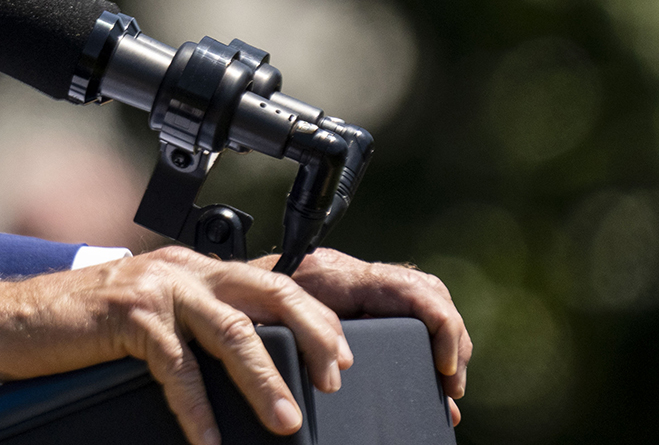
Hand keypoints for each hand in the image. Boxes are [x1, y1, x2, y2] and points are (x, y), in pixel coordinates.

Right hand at [0, 247, 352, 444]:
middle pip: (267, 293)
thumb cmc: (82, 323)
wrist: (13, 318)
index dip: (315, 315)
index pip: (270, 282)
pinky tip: (209, 442)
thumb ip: (196, 322)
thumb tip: (252, 361)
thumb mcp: (152, 313)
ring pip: (231, 330)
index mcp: (195, 266)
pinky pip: (177, 366)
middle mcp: (183, 268)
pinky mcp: (130, 315)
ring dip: (264, 379)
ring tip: (285, 421)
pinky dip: (198, 409)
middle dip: (312, 334)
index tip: (344, 355)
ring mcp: (157, 287)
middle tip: (336, 378)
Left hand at [252, 249, 472, 426]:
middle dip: (450, 338)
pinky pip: (401, 308)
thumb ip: (313, 338)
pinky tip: (425, 371)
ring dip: (441, 338)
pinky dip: (422, 337)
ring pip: (420, 297)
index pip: (413, 291)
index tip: (443, 371)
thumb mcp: (276, 323)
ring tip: (444, 384)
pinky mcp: (351, 297)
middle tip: (450, 385)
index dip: (442, 329)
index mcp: (337, 276)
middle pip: (427, 291)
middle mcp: (351, 273)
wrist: (207, 285)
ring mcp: (354, 283)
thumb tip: (346, 376)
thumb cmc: (234, 304)